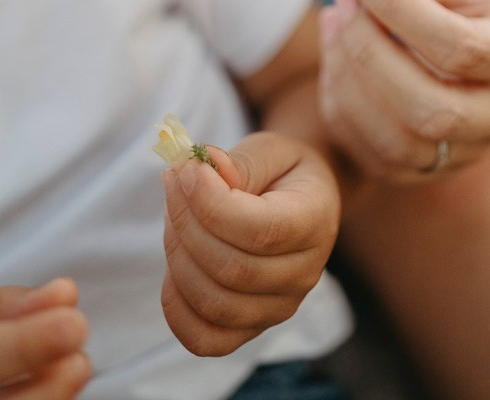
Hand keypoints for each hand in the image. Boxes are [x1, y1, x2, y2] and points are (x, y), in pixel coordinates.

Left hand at [161, 131, 339, 355]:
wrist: (299, 199)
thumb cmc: (282, 170)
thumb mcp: (270, 150)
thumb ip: (241, 162)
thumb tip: (206, 166)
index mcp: (315, 223)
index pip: (260, 231)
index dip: (211, 203)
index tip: (186, 169)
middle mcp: (303, 275)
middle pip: (232, 269)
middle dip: (186, 221)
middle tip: (173, 180)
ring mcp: (278, 308)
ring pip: (214, 303)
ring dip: (177, 254)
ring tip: (174, 211)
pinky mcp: (251, 327)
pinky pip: (205, 338)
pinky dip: (177, 306)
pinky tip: (174, 262)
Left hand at [319, 0, 489, 182]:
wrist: (485, 38)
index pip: (460, 46)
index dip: (397, 7)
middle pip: (433, 109)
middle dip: (370, 51)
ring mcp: (468, 151)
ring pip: (399, 141)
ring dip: (348, 79)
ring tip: (334, 20)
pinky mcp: (427, 170)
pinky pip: (373, 155)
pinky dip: (341, 105)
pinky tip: (334, 55)